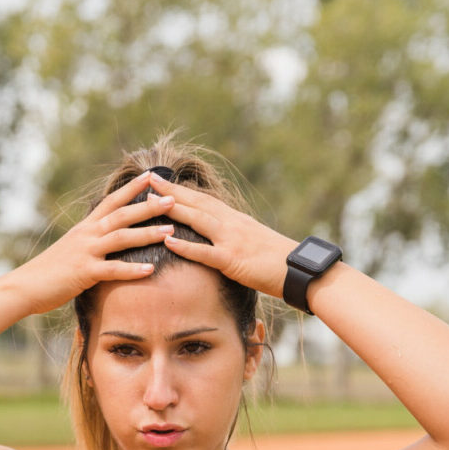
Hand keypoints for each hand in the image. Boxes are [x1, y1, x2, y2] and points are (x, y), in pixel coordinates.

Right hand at [13, 172, 177, 313]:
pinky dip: (132, 269)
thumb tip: (106, 238)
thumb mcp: (72, 249)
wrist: (25, 286)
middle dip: (148, 206)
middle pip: (121, 214)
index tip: (151, 176)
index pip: (111, 201)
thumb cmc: (50, 271)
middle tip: (173, 199)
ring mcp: (85, 252)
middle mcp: (86, 234)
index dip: (131, 188)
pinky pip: (112, 269)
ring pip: (121, 237)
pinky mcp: (83, 272)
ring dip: (147, 233)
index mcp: (85, 227)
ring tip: (170, 230)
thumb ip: (90, 241)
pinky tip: (150, 270)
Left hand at [146, 172, 298, 297]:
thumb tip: (218, 240)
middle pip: (197, 202)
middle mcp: (232, 224)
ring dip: (173, 209)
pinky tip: (167, 240)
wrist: (301, 270)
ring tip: (149, 202)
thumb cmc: (279, 261)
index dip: (182, 190)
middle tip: (147, 179)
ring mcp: (232, 240)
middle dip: (171, 191)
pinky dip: (185, 246)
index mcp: (235, 220)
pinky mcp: (233, 260)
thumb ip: (233, 238)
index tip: (162, 180)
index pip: (204, 200)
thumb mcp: (252, 243)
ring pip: (198, 220)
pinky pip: (205, 252)